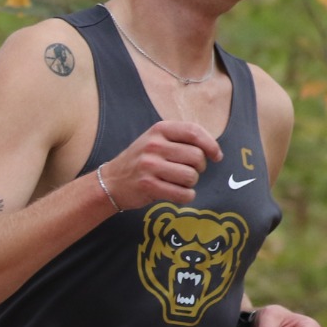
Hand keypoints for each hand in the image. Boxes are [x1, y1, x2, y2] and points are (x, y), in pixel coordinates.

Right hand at [99, 120, 221, 208]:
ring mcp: (149, 166)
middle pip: (196, 157)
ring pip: (191, 176)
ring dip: (191, 183)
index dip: (211, 145)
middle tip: (189, 172)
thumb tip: (213, 150)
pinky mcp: (148, 186)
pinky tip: (178, 194)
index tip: (216, 156)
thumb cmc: (140, 162)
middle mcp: (154, 146)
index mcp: (159, 130)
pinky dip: (186, 197)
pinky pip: (182, 194)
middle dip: (199, 168)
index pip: (194, 132)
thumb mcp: (155, 141)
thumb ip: (180, 140)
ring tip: (179, 183)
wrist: (110, 182)